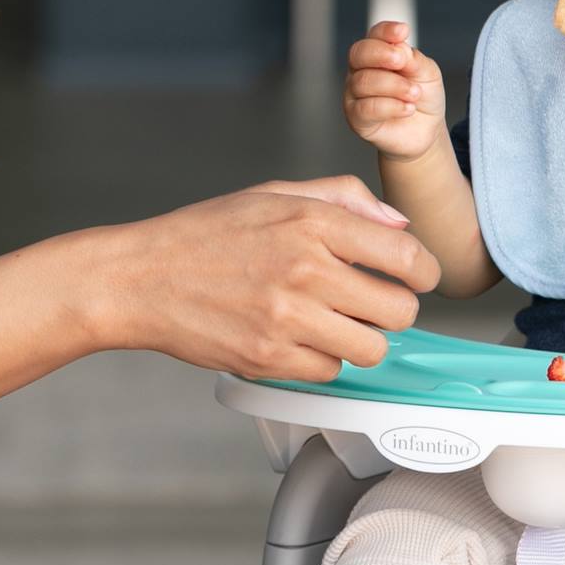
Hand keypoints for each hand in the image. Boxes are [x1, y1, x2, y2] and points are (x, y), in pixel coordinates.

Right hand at [95, 174, 440, 381]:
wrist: (141, 279)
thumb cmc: (206, 234)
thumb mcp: (276, 194)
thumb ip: (345, 199)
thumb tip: (399, 224)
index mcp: (313, 222)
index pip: (407, 256)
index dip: (423, 271)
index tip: (415, 276)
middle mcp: (306, 270)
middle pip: (400, 311)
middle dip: (396, 309)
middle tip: (375, 302)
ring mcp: (288, 320)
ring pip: (371, 349)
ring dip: (363, 338)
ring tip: (338, 321)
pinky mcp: (269, 359)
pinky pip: (330, 371)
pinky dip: (324, 358)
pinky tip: (301, 336)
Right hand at [344, 20, 446, 158]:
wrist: (425, 130)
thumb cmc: (422, 97)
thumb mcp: (427, 73)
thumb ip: (414, 59)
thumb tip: (399, 48)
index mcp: (378, 53)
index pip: (375, 34)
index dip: (386, 31)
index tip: (404, 31)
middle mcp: (361, 70)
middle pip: (359, 53)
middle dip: (381, 54)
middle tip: (402, 62)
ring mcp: (355, 94)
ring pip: (363, 81)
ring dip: (394, 86)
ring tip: (414, 94)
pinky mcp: (356, 118)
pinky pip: (365, 108)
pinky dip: (391, 106)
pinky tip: (408, 108)